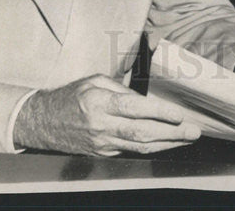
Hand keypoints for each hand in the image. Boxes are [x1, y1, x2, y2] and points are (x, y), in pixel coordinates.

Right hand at [13, 74, 199, 155]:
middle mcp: (102, 126)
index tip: (179, 114)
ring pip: (140, 147)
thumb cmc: (70, 96)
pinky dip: (152, 148)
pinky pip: (131, 152)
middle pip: (143, 133)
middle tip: (194, 131)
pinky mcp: (102, 153)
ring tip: (187, 139)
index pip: (135, 109)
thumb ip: (120, 89)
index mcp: (100, 103)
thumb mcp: (94, 81)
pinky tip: (167, 144)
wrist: (40, 122)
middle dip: (172, 134)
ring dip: (167, 144)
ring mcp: (102, 143)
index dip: (159, 113)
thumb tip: (145, 99)